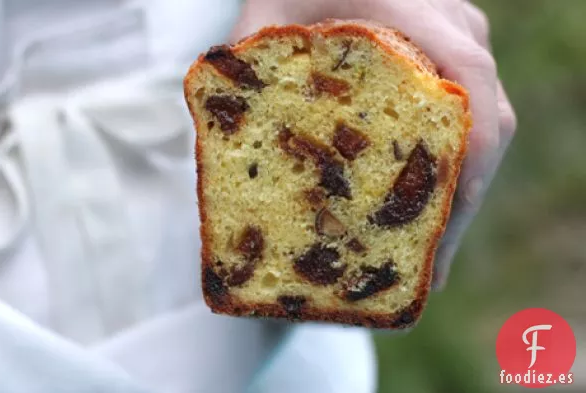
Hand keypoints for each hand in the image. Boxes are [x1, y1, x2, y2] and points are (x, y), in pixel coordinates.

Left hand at [229, 0, 516, 290]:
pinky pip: (462, 124)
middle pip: (484, 132)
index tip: (432, 247)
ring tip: (417, 256)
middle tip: (425, 273)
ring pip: (477, 133)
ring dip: (450, 195)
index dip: (462, 182)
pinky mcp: (450, 64)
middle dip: (456, 208)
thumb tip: (225, 132)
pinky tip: (409, 208)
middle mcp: (460, 35)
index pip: (471, 105)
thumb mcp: (269, 10)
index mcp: (423, 20)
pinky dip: (442, 170)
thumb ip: (249, 57)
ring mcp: (461, 49)